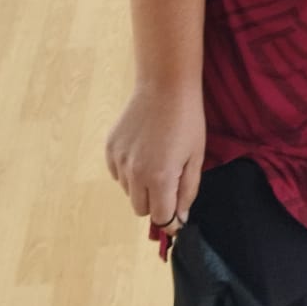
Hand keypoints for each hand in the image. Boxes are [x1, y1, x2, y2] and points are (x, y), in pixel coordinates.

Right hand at [105, 81, 206, 227]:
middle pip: (141, 209)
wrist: (164, 86)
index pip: (160, 218)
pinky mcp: (110, 149)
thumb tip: (180, 219)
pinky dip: (129, 172)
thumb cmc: (187, 121)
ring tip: (157, 160)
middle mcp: (134, 173)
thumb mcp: (196, 157)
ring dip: (141, 187)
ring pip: (128, 192)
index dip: (171, 220)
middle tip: (169, 183)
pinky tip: (143, 151)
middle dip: (156, 204)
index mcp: (160, 178)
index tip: (177, 216)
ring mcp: (119, 161)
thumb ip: (187, 191)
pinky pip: (117, 174)